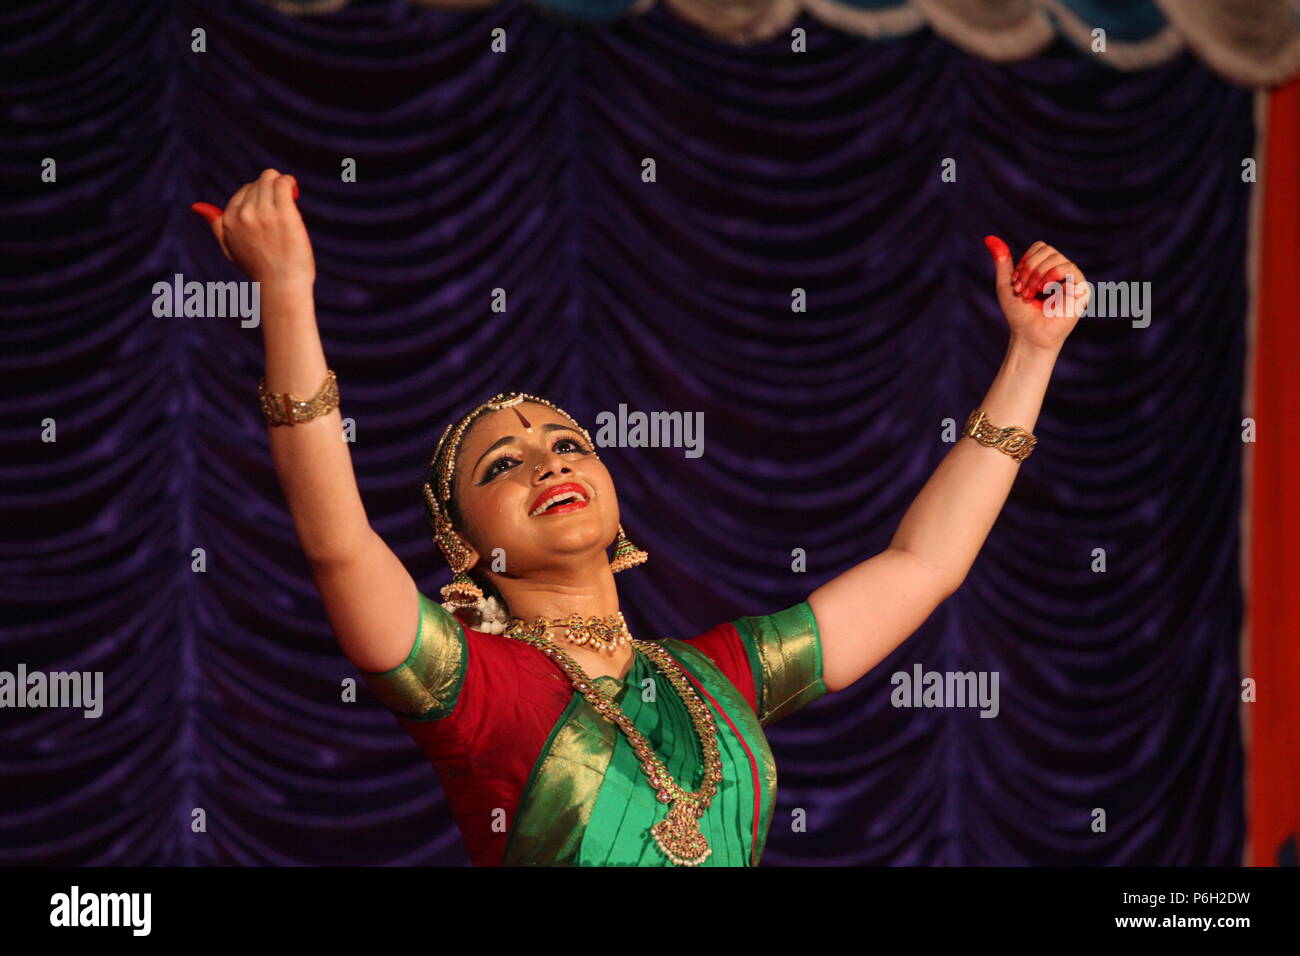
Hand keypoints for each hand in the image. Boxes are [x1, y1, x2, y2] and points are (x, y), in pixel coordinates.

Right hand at [191, 169, 313, 286]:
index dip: (261, 197)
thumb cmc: (260, 269)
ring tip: (289, 195)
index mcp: (229, 219)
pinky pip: (284, 183)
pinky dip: (289, 183)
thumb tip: (198, 206)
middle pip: (259, 182)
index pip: (245, 191)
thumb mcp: (230, 249)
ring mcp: (263, 213)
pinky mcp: (283, 214)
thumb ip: (216, 226)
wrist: (281, 286)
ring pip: (271, 178)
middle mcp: (243, 214)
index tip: (271, 209)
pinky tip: (293, 192)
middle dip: (271, 190)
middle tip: (282, 206)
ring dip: (282, 184)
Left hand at [983, 236, 1088, 353]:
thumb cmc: (1019, 315)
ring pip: (1056, 258)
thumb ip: (1002, 262)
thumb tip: (989, 238)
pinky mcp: (1081, 289)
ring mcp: (1073, 279)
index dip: (1025, 261)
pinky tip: (1044, 291)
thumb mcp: (1006, 285)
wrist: (1029, 336)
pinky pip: (1069, 268)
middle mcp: (1063, 271)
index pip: (1040, 247)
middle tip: (1022, 290)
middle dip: (1029, 268)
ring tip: (1030, 294)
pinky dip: (1051, 276)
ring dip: (1037, 275)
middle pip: (1048, 250)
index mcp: (1049, 268)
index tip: (1016, 282)